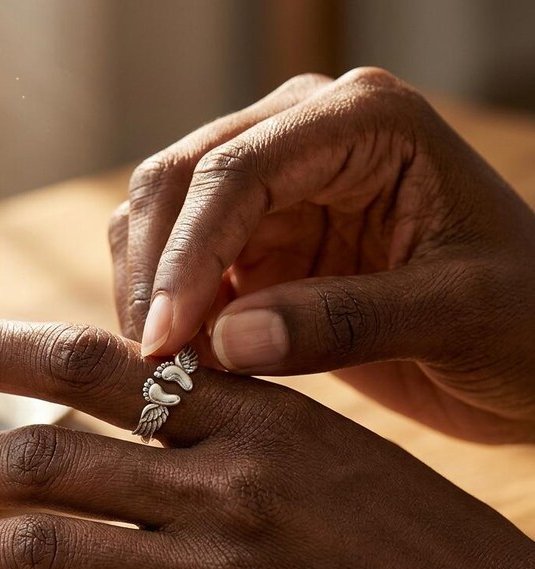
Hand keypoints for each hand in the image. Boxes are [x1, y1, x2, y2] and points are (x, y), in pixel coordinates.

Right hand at [111, 67, 534, 443]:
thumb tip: (223, 342)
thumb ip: (344, 324)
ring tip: (169, 367)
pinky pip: (182, 264)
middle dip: (153, 273)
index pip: (238, 171)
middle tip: (154, 363)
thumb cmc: (524, 318)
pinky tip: (186, 359)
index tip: (164, 341)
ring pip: (162, 219)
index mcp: (365, 123)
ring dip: (150, 290)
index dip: (186, 257)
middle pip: (178, 181)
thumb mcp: (457, 316)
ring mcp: (275, 190)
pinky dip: (169, 309)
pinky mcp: (259, 242)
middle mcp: (305, 137)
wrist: (532, 344)